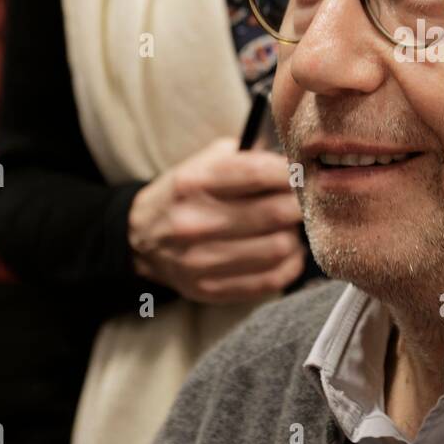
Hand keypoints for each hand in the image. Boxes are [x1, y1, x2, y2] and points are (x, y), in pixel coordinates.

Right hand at [127, 140, 305, 303]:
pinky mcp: (210, 288)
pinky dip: (289, 265)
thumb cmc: (185, 195)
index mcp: (194, 182)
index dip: (292, 173)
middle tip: (302, 203)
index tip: (302, 175)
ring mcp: (200, 260)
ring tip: (288, 228)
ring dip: (294, 236)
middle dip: (300, 205)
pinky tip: (284, 253)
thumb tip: (295, 160)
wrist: (140, 239)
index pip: (260, 174)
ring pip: (279, 248)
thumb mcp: (203, 162)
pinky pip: (272, 280)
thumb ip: (247, 155)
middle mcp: (195, 221)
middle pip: (277, 213)